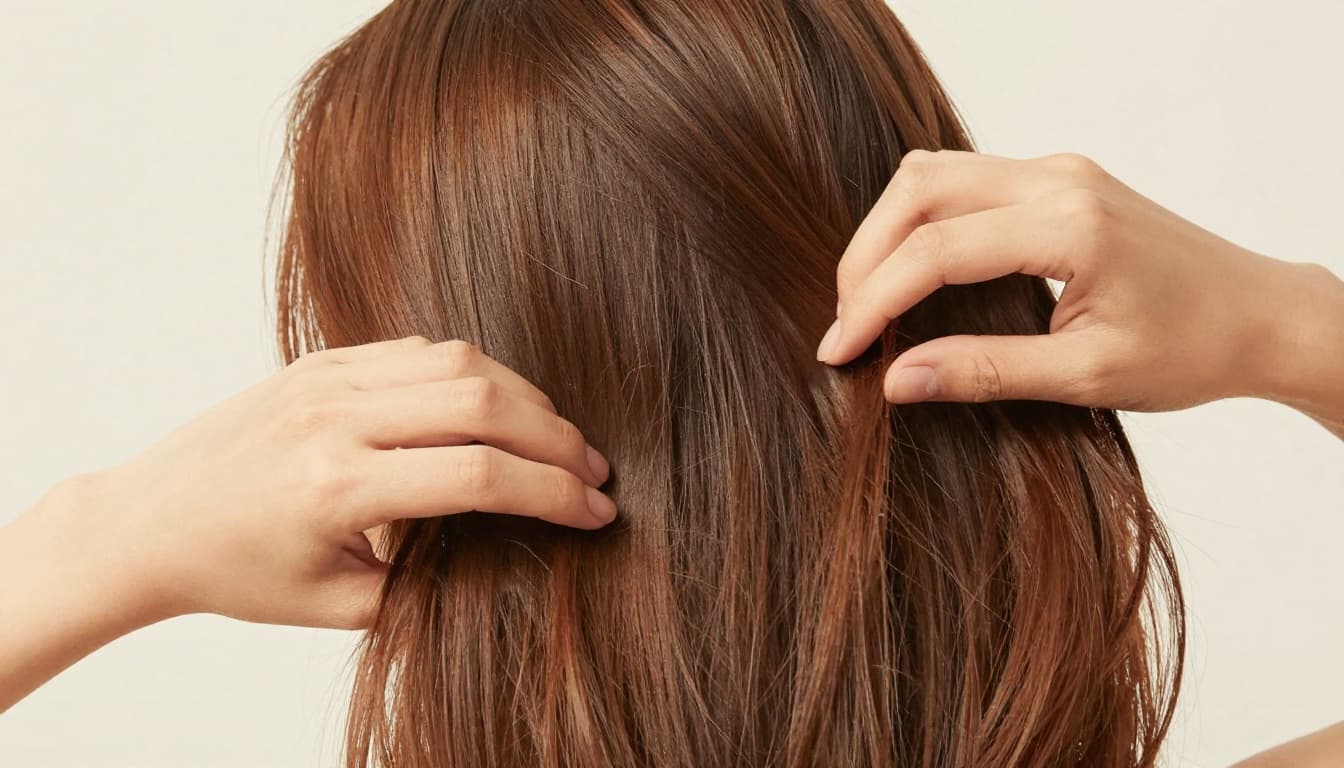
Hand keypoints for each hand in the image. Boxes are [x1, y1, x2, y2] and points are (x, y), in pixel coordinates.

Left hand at [58, 336, 614, 629]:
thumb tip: (508, 549)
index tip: (596, 513)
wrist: (150, 521)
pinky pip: (421, 348)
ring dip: (525, 397)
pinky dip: (475, 373)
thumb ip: (425, 578)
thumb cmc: (237, 571)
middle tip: (593, 472)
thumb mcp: (335, 605)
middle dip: (557, 438)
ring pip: (459, 362)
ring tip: (556, 438)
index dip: (553, 495)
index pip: (480, 476)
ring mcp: (326, 377)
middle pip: (483, 403)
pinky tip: (497, 408)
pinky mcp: (322, 359)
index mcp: (337, 488)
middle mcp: (334, 418)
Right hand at [816, 150, 1343, 424]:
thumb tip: (896, 380)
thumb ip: (985, 372)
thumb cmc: (1190, 349)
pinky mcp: (1056, 177)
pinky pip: (961, 179)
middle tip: (845, 326)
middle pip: (917, 190)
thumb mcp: (1086, 377)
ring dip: (886, 232)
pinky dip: (919, 221)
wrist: (1259, 315)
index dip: (873, 302)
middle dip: (864, 258)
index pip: (935, 251)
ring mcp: (1057, 169)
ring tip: (869, 301)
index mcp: (1069, 225)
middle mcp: (1058, 178)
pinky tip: (912, 273)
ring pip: (932, 173)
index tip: (839, 353)